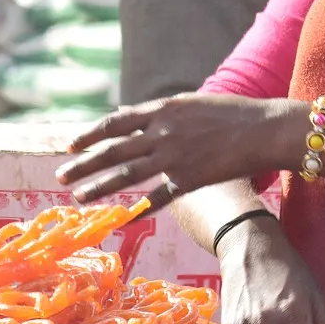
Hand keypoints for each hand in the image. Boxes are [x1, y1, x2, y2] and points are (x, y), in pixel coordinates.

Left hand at [58, 94, 301, 203]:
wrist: (264, 128)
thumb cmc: (232, 114)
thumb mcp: (190, 103)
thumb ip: (158, 112)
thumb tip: (127, 114)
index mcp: (162, 110)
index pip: (115, 123)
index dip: (89, 135)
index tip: (70, 146)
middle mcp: (162, 131)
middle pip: (112, 150)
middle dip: (83, 164)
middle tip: (60, 176)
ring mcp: (174, 156)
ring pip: (126, 175)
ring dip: (98, 186)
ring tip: (78, 196)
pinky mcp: (189, 179)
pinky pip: (157, 198)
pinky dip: (138, 210)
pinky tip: (121, 220)